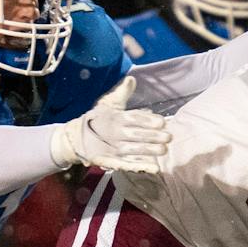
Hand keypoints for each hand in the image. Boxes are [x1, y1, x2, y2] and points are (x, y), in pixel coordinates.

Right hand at [51, 76, 170, 173]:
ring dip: (149, 151)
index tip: (162, 122)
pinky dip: (139, 167)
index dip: (147, 120)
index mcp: (115, 118)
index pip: (133, 118)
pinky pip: (126, 165)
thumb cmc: (99, 118)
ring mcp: (113, 149)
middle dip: (152, 136)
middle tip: (168, 137)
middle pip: (135, 135)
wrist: (78, 138)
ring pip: (133, 151)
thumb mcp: (108, 103)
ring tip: (163, 150)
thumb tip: (131, 78)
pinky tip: (153, 168)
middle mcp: (114, 134)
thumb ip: (122, 92)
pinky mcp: (111, 162)